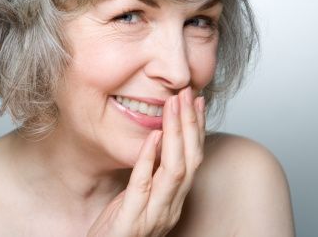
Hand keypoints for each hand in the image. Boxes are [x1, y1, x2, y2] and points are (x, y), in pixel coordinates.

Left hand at [87, 86, 205, 236]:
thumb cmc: (119, 227)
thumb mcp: (140, 196)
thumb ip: (152, 172)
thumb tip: (159, 139)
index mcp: (174, 200)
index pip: (193, 159)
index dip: (198, 129)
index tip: (197, 101)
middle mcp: (171, 207)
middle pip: (190, 160)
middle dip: (191, 124)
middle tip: (189, 94)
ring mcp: (154, 216)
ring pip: (175, 170)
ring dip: (176, 134)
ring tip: (174, 106)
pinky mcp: (132, 222)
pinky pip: (143, 185)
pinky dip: (149, 158)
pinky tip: (152, 136)